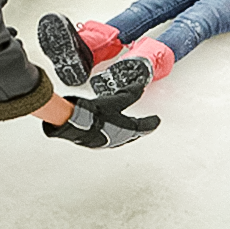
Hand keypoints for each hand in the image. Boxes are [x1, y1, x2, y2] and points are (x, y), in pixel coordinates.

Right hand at [42, 87, 160, 148]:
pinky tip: (109, 127)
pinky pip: (110, 136)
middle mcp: (117, 139)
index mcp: (126, 131)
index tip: (157, 120)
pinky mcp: (95, 141)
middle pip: (133, 134)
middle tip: (145, 124)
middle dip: (140, 129)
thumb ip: (129, 94)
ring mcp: (106, 141)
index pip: (144, 127)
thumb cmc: (93, 114)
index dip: (151, 122)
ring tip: (128, 125)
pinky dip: (115, 131)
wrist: (73, 122)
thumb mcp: (115, 100)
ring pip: (122, 137)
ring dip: (127, 131)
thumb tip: (141, 86)